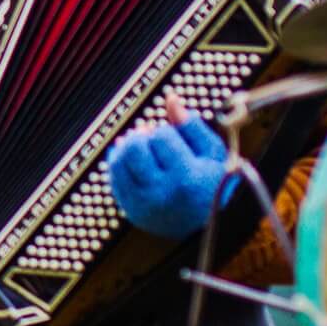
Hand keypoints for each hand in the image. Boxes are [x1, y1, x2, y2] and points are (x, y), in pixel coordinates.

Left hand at [106, 93, 236, 239]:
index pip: (160, 136)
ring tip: (145, 147)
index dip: (166, 131)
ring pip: (119, 160)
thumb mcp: (212, 154)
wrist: (209, 226)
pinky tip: (135, 158)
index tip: (176, 139)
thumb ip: (191, 126)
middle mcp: (161, 193)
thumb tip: (171, 99)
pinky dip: (120, 161)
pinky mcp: (130, 208)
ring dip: (129, 147)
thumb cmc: (212, 184)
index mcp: (186, 178)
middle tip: (154, 139)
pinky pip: (113, 176)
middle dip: (143, 136)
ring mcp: (141, 203)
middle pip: (134, 147)